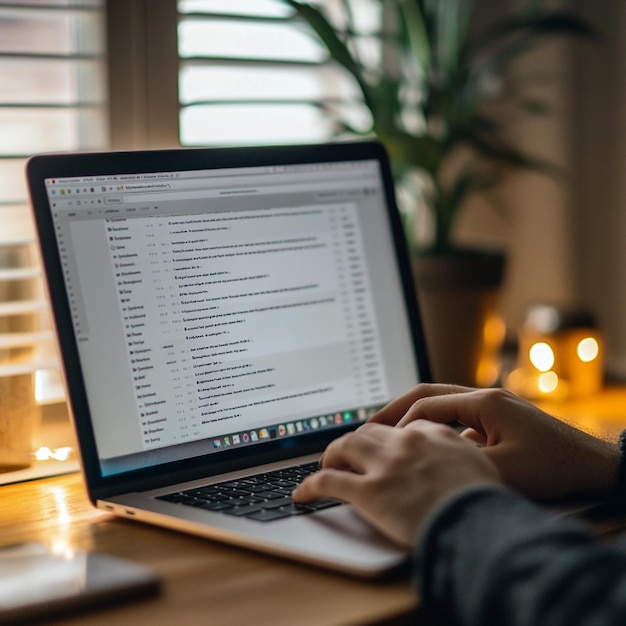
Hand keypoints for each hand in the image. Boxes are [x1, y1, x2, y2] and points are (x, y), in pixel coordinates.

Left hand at [292, 420, 500, 546]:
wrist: (480, 524)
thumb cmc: (486, 502)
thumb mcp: (483, 464)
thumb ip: (464, 449)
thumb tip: (464, 441)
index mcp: (433, 434)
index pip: (400, 428)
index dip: (388, 438)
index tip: (383, 448)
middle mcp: (405, 442)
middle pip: (369, 432)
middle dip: (356, 441)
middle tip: (348, 454)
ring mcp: (384, 465)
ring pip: (344, 446)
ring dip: (332, 455)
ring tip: (326, 465)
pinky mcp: (368, 491)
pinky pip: (328, 482)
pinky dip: (310, 486)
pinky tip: (302, 494)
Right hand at [370, 384, 620, 500]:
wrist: (594, 466)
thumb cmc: (554, 467)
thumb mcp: (504, 472)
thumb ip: (460, 463)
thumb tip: (421, 463)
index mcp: (484, 402)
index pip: (428, 404)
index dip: (401, 425)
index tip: (382, 445)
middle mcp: (485, 396)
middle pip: (428, 393)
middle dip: (396, 409)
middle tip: (368, 425)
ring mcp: (492, 405)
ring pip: (440, 402)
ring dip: (414, 416)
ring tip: (388, 432)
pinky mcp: (498, 418)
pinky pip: (456, 416)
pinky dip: (434, 426)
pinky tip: (426, 445)